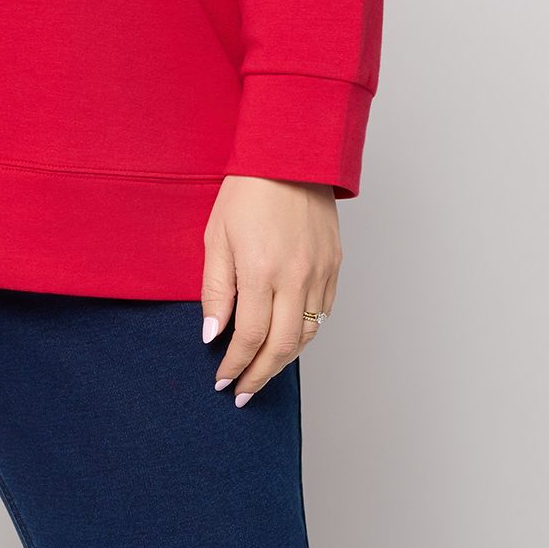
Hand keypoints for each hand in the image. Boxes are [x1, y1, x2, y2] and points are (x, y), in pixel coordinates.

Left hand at [200, 176, 341, 404]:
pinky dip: (304, 335)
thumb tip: (213, 334)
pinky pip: (323, 313)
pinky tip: (287, 343)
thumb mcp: (216, 239)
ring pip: (307, 334)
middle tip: (242, 393)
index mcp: (262, 270)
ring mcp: (320, 272)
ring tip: (262, 374)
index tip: (222, 381)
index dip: (235, 365)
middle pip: (282, 346)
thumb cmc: (247, 191)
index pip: (250, 336)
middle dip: (260, 375)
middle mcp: (296, 276)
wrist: (292, 154)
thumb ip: (215, 290)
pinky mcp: (335, 265)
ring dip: (283, 361)